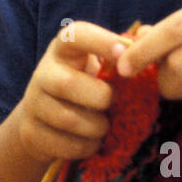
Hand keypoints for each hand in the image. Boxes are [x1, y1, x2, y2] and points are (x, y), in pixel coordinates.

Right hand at [8, 20, 127, 163]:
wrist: (44, 118)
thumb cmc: (85, 85)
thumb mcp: (100, 65)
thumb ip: (125, 50)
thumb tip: (149, 34)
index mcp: (63, 49)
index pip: (75, 35)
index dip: (101, 41)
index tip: (124, 52)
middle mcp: (43, 73)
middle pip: (66, 84)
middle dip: (100, 97)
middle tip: (113, 101)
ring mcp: (34, 104)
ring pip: (68, 119)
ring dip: (97, 127)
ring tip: (105, 125)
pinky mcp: (32, 133)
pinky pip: (66, 145)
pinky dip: (87, 147)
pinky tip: (92, 141)